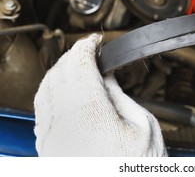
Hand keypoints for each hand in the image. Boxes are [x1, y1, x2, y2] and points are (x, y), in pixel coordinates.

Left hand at [34, 34, 166, 155]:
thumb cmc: (137, 170)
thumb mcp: (143, 126)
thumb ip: (120, 96)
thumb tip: (107, 76)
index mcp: (91, 113)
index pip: (79, 63)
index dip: (87, 45)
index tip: (96, 40)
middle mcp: (63, 122)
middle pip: (59, 72)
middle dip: (74, 54)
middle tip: (90, 50)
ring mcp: (50, 136)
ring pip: (45, 88)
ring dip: (60, 70)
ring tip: (77, 65)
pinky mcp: (46, 148)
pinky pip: (41, 108)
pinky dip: (51, 90)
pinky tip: (64, 90)